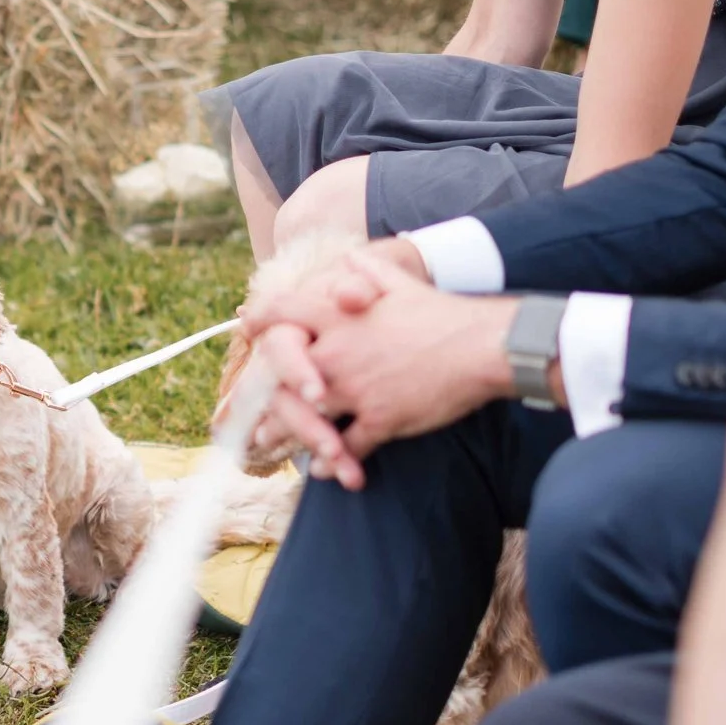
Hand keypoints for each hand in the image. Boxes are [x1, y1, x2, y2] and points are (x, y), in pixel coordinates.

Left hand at [239, 251, 515, 486]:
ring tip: (265, 443)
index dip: (262, 321)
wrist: (483, 346)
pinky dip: (331, 459)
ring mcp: (355, 388)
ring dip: (284, 432)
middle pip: (280, 376)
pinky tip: (322, 468)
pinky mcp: (379, 419)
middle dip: (259, 394)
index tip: (247, 328)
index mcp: (338, 314)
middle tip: (242, 409)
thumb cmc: (443, 314)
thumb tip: (351, 256)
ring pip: (305, 415)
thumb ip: (368, 270)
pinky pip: (344, 446)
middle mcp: (337, 351)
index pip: (283, 314)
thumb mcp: (401, 282)